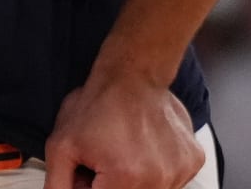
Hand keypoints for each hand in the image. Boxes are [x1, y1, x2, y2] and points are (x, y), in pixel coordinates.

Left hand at [43, 67, 205, 188]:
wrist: (134, 73)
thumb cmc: (101, 103)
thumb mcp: (61, 147)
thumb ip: (58, 186)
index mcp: (127, 179)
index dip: (92, 187)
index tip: (91, 174)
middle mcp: (158, 178)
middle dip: (112, 185)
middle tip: (105, 163)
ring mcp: (179, 170)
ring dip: (136, 182)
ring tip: (125, 155)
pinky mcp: (192, 161)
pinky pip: (171, 181)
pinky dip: (156, 172)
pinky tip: (145, 151)